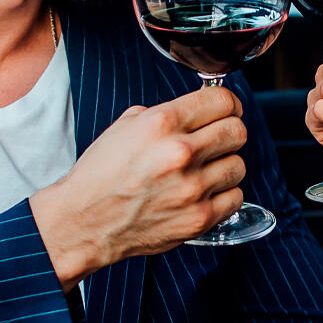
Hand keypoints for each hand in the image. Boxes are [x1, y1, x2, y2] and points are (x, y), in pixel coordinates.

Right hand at [31, 86, 246, 284]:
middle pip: (237, 130)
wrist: (84, 221)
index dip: (228, 104)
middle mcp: (180, 152)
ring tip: (204, 171)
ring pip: (238, 165)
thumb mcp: (126, 126)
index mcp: (161, 123)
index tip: (227, 110)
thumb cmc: (101, 175)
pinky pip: (235, 197)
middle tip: (217, 140)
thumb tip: (200, 111)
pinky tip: (204, 193)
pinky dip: (224, 195)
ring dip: (224, 165)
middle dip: (229, 132)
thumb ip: (167, 114)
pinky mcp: (199, 218)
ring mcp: (192, 188)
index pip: (223, 101)